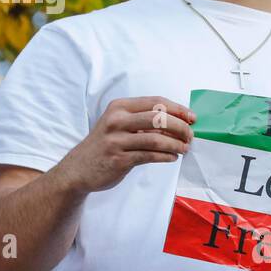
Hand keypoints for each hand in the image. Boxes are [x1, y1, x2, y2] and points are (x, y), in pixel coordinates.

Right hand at [56, 97, 195, 194]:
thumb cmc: (104, 145)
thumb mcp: (118, 125)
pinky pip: (150, 155)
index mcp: (119, 107)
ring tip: (184, 148)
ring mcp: (117, 140)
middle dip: (180, 126)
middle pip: (158, 117)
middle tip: (190, 135)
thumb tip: (176, 122)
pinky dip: (166, 156)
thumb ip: (142, 122)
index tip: (192, 117)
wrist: (78, 169)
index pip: (155, 102)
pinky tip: (172, 157)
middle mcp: (117, 120)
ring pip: (156, 138)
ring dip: (176, 144)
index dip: (178, 108)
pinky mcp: (119, 159)